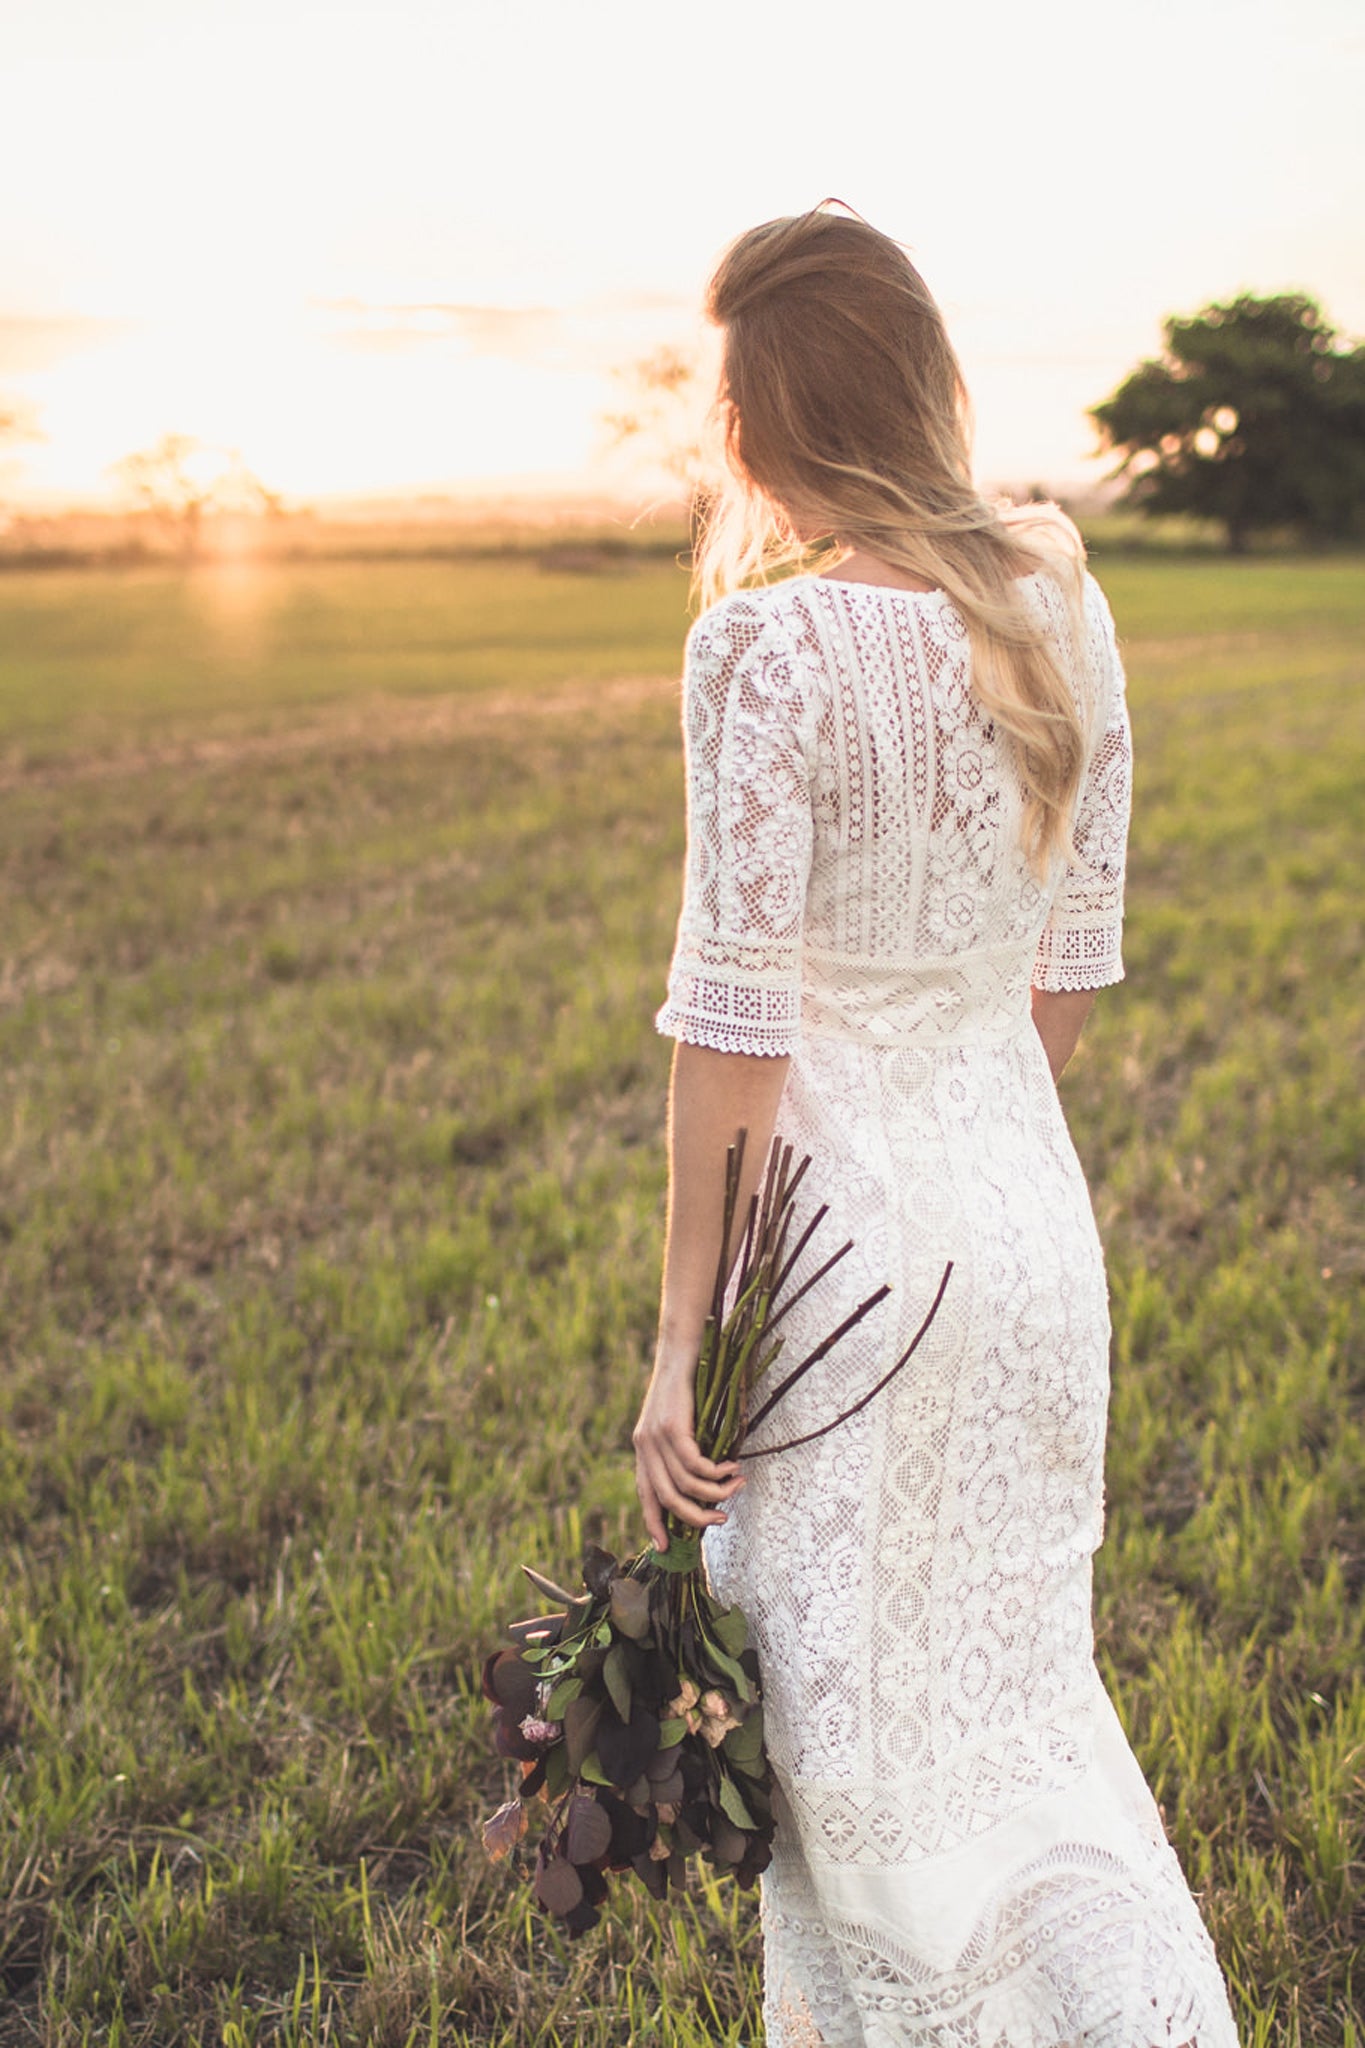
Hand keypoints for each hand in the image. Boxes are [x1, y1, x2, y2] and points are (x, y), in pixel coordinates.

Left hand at [632, 1362, 744, 1553]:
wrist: (680, 1352)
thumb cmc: (686, 1388)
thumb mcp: (677, 1424)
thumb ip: (680, 1451)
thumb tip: (702, 1484)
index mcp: (643, 1450)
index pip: (645, 1496)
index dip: (654, 1523)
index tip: (666, 1548)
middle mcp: (644, 1447)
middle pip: (666, 1499)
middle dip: (694, 1517)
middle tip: (721, 1520)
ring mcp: (656, 1438)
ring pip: (685, 1485)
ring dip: (715, 1493)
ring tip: (738, 1486)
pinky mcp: (672, 1427)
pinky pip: (695, 1464)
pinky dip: (716, 1473)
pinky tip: (732, 1467)